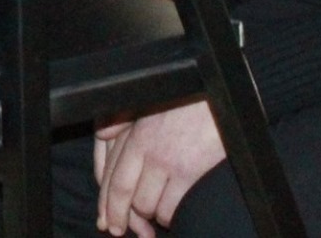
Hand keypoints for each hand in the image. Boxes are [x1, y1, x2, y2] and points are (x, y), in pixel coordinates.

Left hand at [93, 98, 223, 236]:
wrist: (219, 96)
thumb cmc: (186, 103)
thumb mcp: (149, 107)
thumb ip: (125, 123)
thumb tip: (101, 135)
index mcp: (135, 134)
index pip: (111, 176)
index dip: (106, 203)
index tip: (106, 219)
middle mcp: (147, 149)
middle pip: (123, 193)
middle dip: (120, 217)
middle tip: (119, 231)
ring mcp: (167, 161)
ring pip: (145, 203)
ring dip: (147, 215)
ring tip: (151, 214)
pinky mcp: (189, 172)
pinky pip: (170, 207)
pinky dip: (167, 216)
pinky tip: (169, 213)